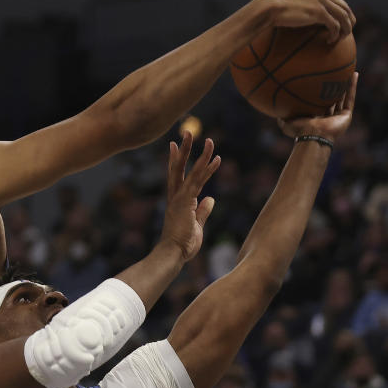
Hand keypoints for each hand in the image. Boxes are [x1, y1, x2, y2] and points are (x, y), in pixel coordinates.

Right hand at [159, 132, 218, 261]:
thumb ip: (203, 211)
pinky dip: (207, 169)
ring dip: (200, 154)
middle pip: (178, 168)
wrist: (172, 254)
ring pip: (191, 171)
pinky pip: (198, 181)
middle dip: (184, 150)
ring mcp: (180, 198)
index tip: (175, 145)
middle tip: (187, 132)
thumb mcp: (197, 225)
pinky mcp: (185, 202)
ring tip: (208, 139)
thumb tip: (211, 199)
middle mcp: (176, 196)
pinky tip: (215, 158)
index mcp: (177, 201)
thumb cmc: (182, 245)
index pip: (176, 176)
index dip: (176, 161)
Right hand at [266, 0, 354, 43]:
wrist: (269, 7)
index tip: (341, 23)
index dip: (342, 12)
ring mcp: (321, 1)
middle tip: (347, 32)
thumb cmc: (273, 6)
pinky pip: (334, 25)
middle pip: (344, 6)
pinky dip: (335, 34)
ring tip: (341, 39)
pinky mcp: (319, 12)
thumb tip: (292, 4)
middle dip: (349, 20)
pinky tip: (330, 41)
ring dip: (345, 29)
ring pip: (343, 16)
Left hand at [278, 72, 357, 142]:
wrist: (313, 136)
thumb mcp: (285, 121)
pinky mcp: (346, 116)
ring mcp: (337, 117)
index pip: (317, 101)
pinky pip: (350, 98)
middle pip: (331, 98)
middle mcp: (327, 117)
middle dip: (333, 85)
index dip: (318, 91)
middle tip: (333, 72)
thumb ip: (281, 113)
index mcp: (314, 117)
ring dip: (345, 84)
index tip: (318, 78)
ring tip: (347, 69)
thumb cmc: (299, 130)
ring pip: (342, 96)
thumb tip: (272, 105)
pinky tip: (353, 74)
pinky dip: (352, 86)